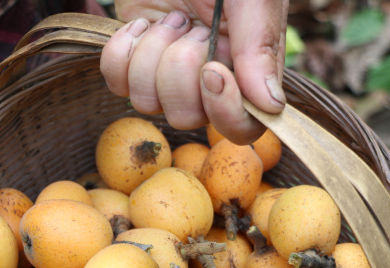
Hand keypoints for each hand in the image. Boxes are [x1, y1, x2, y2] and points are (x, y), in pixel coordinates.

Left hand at [100, 0, 287, 144]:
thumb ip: (260, 47)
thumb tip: (272, 106)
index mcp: (248, 71)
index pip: (241, 127)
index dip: (224, 112)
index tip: (213, 70)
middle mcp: (209, 80)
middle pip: (187, 118)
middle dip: (179, 71)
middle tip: (192, 26)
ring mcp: (168, 73)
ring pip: (147, 103)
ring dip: (153, 55)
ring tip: (172, 18)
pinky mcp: (135, 59)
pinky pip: (117, 83)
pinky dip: (124, 51)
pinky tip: (143, 23)